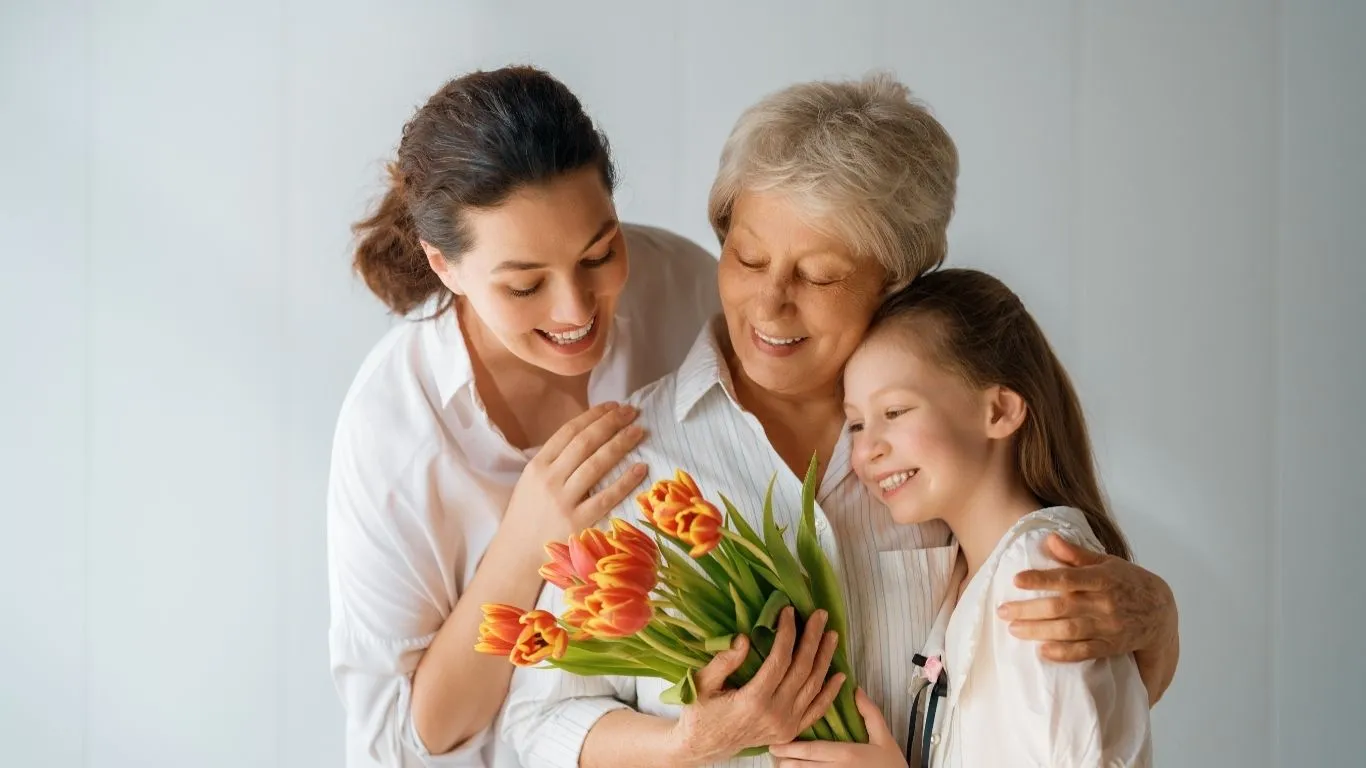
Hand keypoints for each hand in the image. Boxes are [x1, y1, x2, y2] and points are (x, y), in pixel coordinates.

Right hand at [500, 402, 647, 550]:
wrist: (516, 555)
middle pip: (585, 442)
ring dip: (621, 444)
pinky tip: (641, 468)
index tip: (613, 406)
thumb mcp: (531, 482)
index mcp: (537, 466)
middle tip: (632, 411)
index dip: (593, 415)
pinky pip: (606, 497)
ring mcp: (563, 501)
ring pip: (596, 464)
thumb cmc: (528, 516)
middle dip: (611, 423)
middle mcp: (549, 479)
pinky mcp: (577, 523)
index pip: (568, 432)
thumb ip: (554, 461)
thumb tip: (587, 435)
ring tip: (639, 431)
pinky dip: (625, 481)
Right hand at [669, 608, 844, 765]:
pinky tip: (840, 675)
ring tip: (831, 635)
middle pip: (802, 670)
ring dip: (825, 659)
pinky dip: (830, 693)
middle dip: (812, 639)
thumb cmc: (699, 713)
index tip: (789, 611)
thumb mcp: (702, 684)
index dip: (787, 633)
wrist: (703, 746)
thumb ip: (723, 662)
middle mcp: (775, 714)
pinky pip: (816, 711)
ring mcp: (785, 725)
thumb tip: (744, 639)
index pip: (779, 660)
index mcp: (753, 700)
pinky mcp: (790, 732)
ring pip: (813, 687)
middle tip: (819, 615)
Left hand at [768, 689, 905, 766]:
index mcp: (847, 755)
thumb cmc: (893, 765)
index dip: (791, 749)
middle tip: (772, 751)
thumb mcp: (884, 737)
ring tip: (780, 764)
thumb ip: (870, 713)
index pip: (812, 751)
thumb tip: (855, 689)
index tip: (774, 744)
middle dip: (784, 761)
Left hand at [997, 533, 1177, 661]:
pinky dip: (1063, 653)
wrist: (1161, 612)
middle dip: (1029, 610)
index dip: (1042, 579)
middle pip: (1062, 607)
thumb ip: (1076, 554)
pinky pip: (1085, 652)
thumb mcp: (1106, 562)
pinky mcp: (1111, 646)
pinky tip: (1042, 651)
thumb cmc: (1127, 582)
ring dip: (1039, 631)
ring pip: (1069, 631)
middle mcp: (1104, 603)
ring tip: (1013, 629)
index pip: (1068, 578)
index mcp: (1102, 578)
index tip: (1016, 579)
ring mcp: (1108, 627)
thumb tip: (1050, 539)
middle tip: (1002, 611)